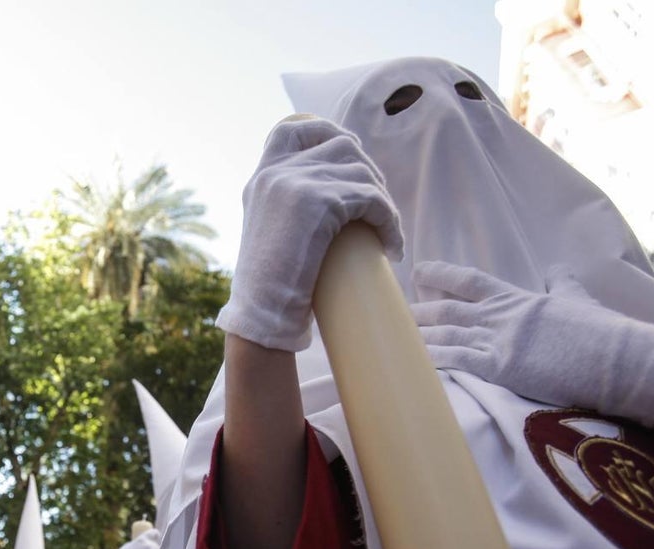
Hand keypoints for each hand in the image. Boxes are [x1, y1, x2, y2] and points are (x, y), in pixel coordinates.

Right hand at [216, 116, 403, 351]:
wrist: (262, 315)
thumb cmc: (271, 289)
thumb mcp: (271, 233)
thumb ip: (288, 208)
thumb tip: (333, 201)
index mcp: (261, 178)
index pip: (293, 129)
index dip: (327, 132)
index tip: (353, 155)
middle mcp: (274, 173)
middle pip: (341, 146)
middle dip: (369, 174)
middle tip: (379, 210)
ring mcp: (294, 182)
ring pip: (362, 173)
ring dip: (383, 202)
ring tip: (388, 233)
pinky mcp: (318, 201)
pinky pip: (371, 200)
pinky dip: (390, 222)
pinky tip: (392, 245)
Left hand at [412, 262, 653, 427]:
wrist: (616, 358)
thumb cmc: (601, 332)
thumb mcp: (578, 299)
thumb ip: (562, 284)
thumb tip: (558, 268)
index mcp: (516, 299)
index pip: (469, 281)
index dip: (441, 275)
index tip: (419, 272)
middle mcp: (500, 316)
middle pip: (447, 310)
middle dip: (418, 313)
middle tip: (389, 314)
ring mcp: (498, 340)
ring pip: (445, 335)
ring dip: (416, 337)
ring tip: (389, 339)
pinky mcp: (500, 367)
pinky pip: (456, 361)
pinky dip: (431, 359)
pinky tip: (410, 361)